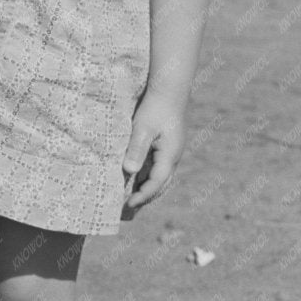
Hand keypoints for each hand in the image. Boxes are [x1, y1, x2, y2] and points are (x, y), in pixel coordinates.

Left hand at [122, 90, 187, 214]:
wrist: (169, 90)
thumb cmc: (154, 108)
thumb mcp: (142, 128)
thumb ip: (136, 149)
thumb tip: (129, 171)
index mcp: (169, 155)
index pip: (156, 183)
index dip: (142, 196)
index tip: (127, 205)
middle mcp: (173, 157)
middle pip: (161, 185)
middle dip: (145, 198)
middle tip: (127, 210)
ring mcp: (172, 152)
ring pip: (161, 178)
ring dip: (148, 190)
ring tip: (131, 201)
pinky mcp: (167, 147)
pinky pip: (158, 169)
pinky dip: (148, 178)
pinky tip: (136, 181)